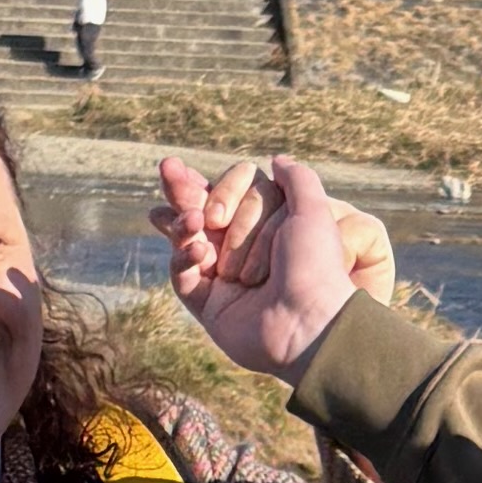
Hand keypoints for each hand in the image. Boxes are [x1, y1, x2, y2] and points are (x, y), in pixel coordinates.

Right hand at [156, 150, 368, 372]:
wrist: (308, 323)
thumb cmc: (313, 266)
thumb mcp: (312, 212)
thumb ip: (296, 179)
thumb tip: (275, 159)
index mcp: (265, 223)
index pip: (230, 189)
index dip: (228, 190)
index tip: (234, 206)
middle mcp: (241, 245)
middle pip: (201, 207)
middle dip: (184, 189)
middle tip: (167, 167)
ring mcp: (220, 274)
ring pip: (186, 236)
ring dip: (183, 222)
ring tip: (192, 221)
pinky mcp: (205, 303)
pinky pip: (181, 273)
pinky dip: (185, 258)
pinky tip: (197, 251)